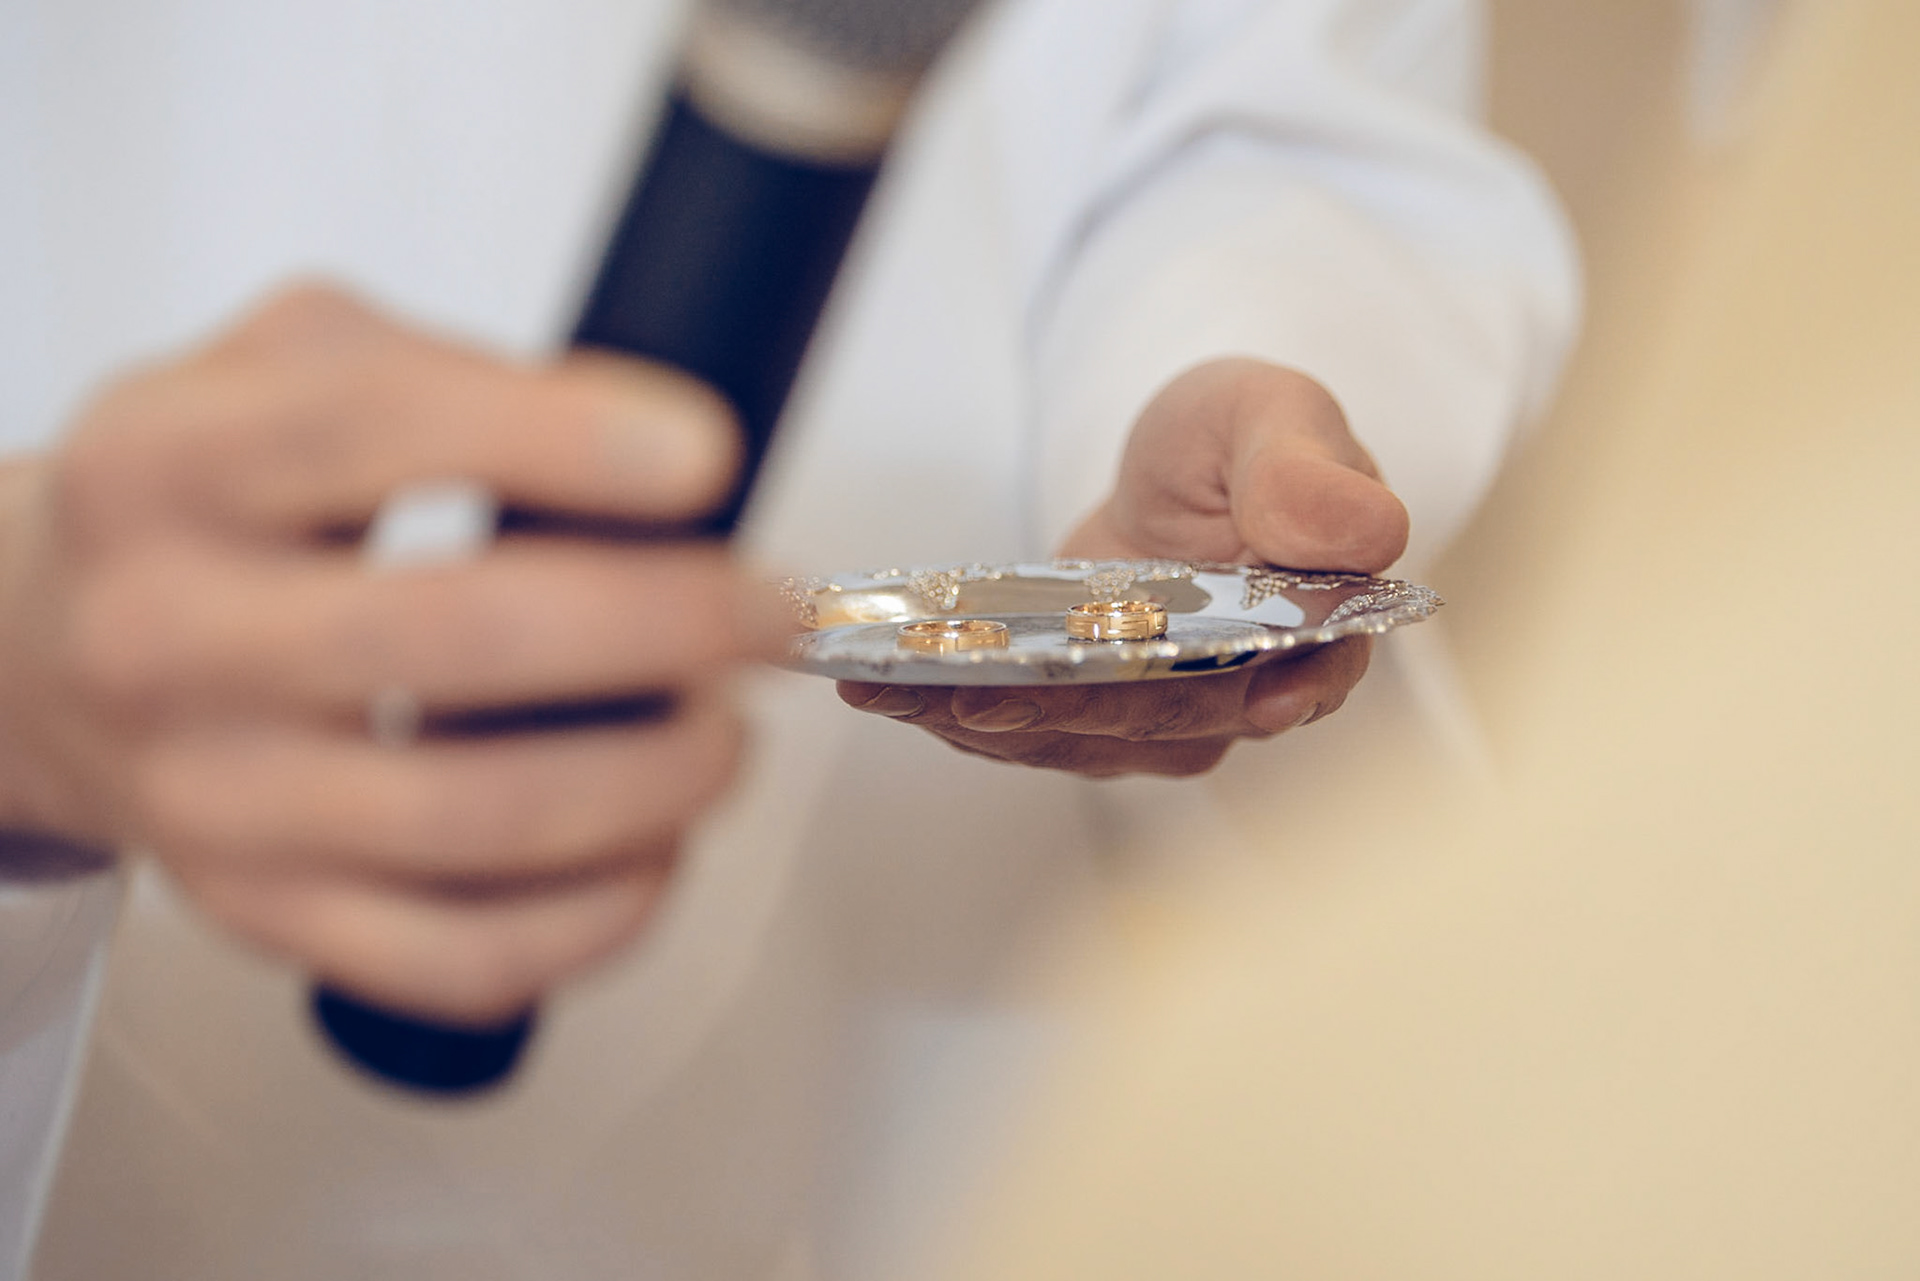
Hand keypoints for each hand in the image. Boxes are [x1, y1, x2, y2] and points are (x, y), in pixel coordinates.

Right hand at [0, 284, 790, 1022]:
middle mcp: (171, 637)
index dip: (567, 441)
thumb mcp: (278, 366)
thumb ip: (442, 369)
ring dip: (657, 776)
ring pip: (478, 820)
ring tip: (723, 731)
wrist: (45, 650)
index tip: (704, 456)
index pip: (376, 429)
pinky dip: (599, 914)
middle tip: (762, 609)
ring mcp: (216, 799)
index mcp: (168, 466)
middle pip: (459, 639)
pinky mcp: (267, 917)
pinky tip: (655, 848)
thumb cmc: (197, 506)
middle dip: (664, 624)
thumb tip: (646, 446)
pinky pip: (459, 957)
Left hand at [838, 358, 1408, 776]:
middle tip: (970, 693)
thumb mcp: (1273, 417)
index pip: (1302, 676)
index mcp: (1321, 624)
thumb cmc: (1241, 435)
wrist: (1186, 468)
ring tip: (892, 688)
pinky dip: (957, 714)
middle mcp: (1248, 692)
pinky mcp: (1098, 714)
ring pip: (1085, 738)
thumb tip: (1367, 535)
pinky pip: (1032, 729)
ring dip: (987, 720)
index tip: (1222, 705)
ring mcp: (1167, 713)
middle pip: (1166, 719)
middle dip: (1064, 711)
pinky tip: (887, 690)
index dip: (1256, 696)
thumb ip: (1308, 472)